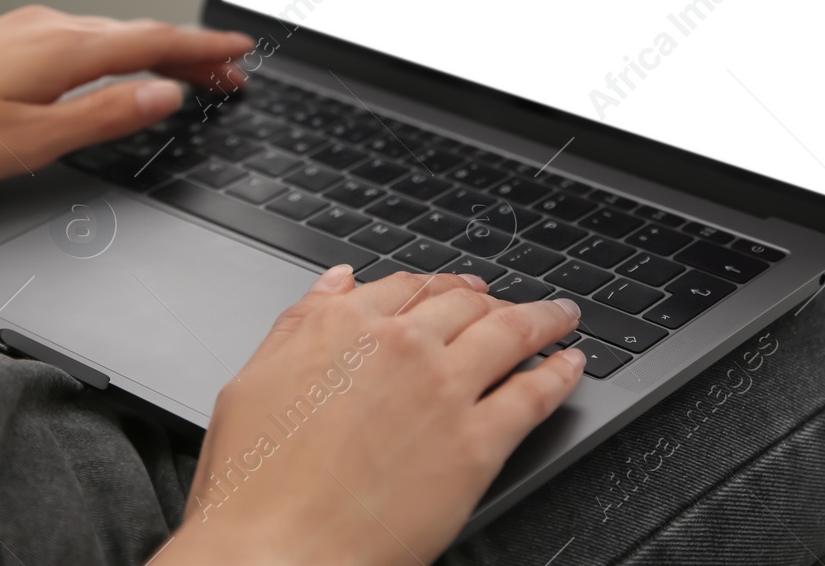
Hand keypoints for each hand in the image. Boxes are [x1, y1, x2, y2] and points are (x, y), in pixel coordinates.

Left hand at [0, 6, 253, 202]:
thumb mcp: (30, 140)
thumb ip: (103, 115)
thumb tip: (164, 94)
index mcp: (62, 48)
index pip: (155, 40)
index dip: (205, 48)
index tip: (242, 52)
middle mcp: (45, 27)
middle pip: (137, 33)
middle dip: (189, 52)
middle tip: (229, 74)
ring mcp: (19, 31)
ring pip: (106, 35)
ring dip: (152, 52)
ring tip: (183, 73)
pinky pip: (77, 40)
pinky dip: (113, 52)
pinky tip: (109, 69)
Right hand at [159, 267, 585, 565]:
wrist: (277, 552)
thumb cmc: (253, 483)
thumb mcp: (254, 379)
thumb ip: (301, 323)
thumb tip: (335, 284)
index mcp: (342, 326)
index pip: (406, 287)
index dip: (437, 286)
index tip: (452, 290)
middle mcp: (399, 345)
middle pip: (463, 304)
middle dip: (490, 299)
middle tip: (508, 303)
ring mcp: (443, 389)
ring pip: (509, 333)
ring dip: (542, 319)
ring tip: (560, 318)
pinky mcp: (477, 443)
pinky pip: (533, 394)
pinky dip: (559, 373)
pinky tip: (571, 365)